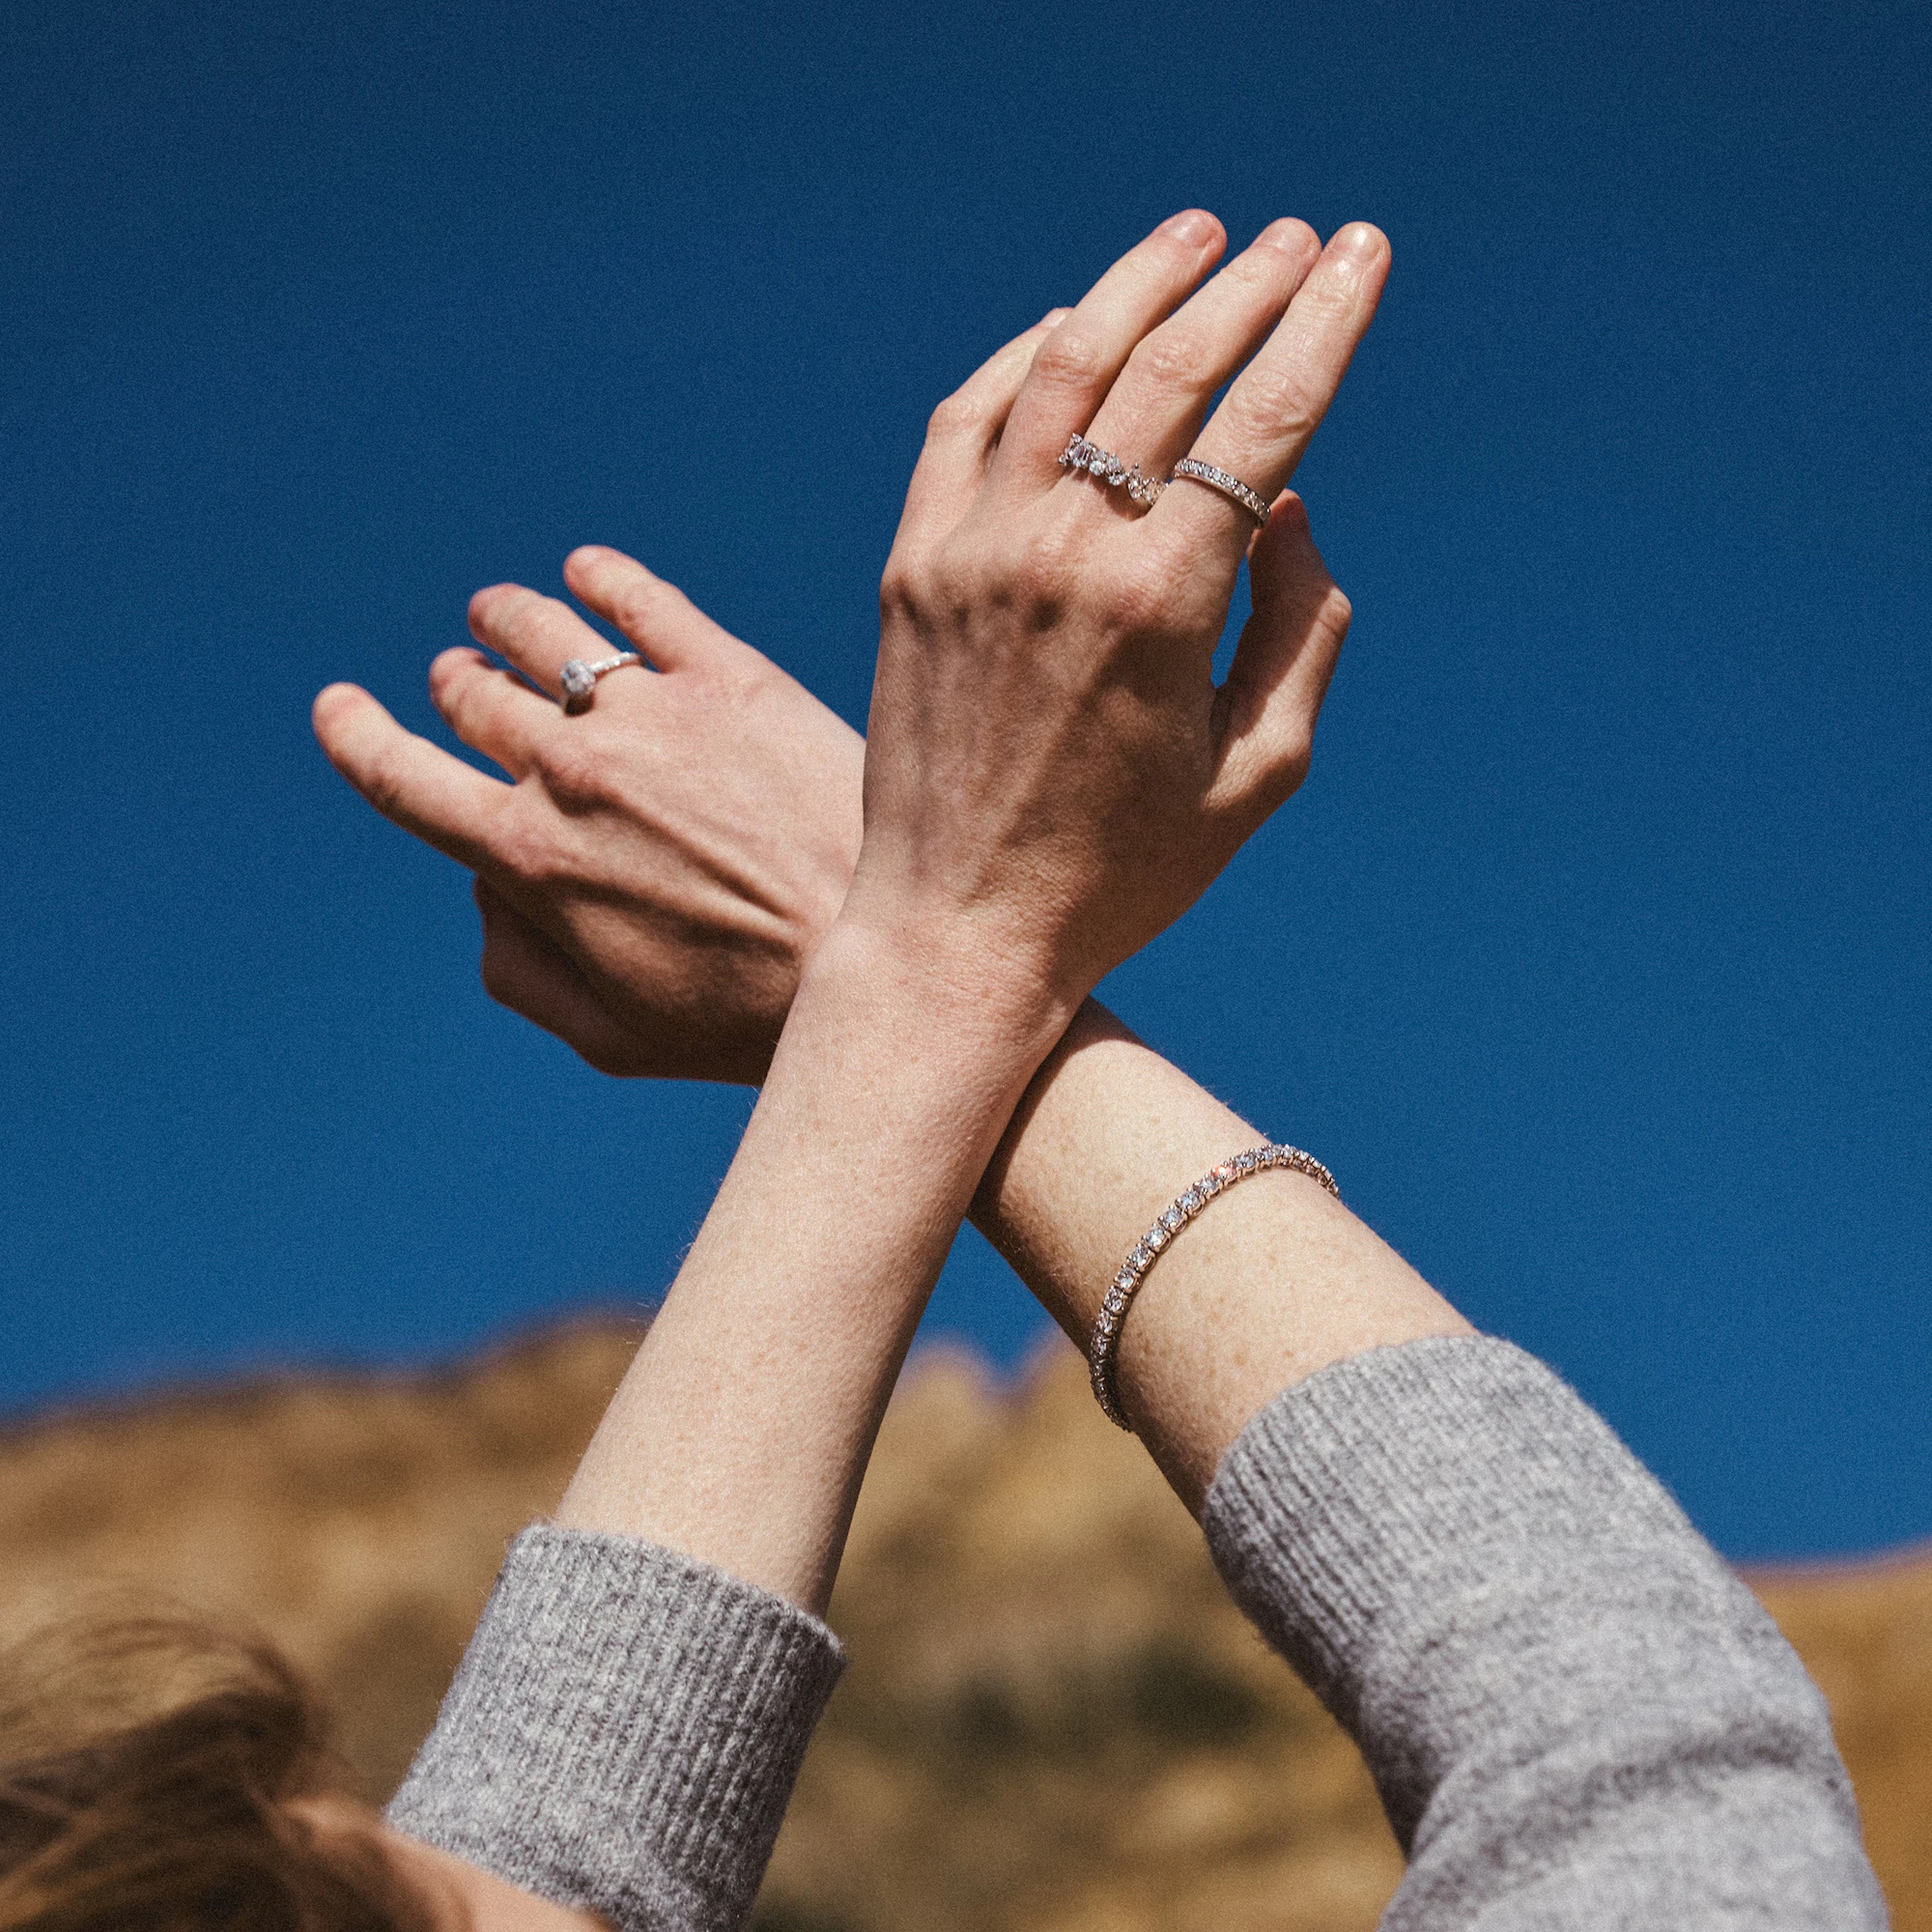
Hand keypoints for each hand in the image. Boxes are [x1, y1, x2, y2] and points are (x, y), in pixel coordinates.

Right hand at [312, 546, 862, 1082]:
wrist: (882, 951)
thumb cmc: (746, 1018)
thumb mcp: (608, 1037)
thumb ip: (517, 967)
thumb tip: (485, 888)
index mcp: (526, 856)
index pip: (400, 776)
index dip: (355, 736)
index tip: (340, 708)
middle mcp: (571, 769)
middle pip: (473, 695)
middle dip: (455, 685)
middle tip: (461, 680)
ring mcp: (650, 711)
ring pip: (541, 631)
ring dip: (505, 619)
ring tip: (503, 614)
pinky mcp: (731, 674)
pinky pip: (641, 599)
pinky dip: (597, 579)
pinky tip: (587, 575)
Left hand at [852, 211, 1382, 1018]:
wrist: (957, 930)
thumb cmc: (1122, 872)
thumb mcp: (1257, 774)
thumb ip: (1302, 631)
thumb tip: (1289, 506)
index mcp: (1162, 606)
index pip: (1262, 419)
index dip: (1323, 323)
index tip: (1363, 255)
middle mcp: (1061, 555)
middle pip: (1168, 367)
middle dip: (1249, 285)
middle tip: (1300, 238)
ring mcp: (971, 550)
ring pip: (1061, 364)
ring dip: (1137, 285)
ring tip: (1198, 236)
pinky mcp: (910, 565)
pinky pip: (964, 419)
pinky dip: (1022, 356)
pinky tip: (1069, 323)